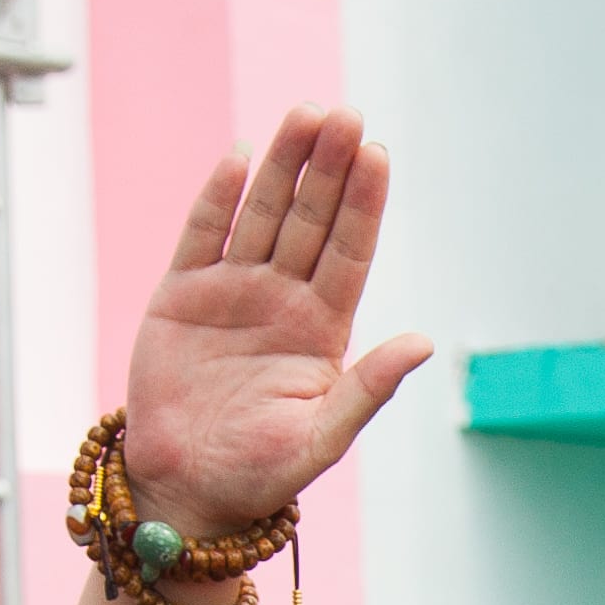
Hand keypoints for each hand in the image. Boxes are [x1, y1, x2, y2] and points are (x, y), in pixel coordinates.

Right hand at [121, 105, 432, 538]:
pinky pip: (203, 237)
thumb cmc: (261, 473)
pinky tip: (237, 157)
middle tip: (344, 115)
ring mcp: (232, 292)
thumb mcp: (323, 435)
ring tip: (304, 116)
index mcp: (321, 329)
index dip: (363, 203)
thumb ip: (368, 387)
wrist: (187, 489)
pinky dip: (217, 198)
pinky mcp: (182, 296)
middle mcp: (281, 300)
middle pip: (310, 220)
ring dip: (282, 166)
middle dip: (327, 168)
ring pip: (262, 215)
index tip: (377, 154)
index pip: (349, 252)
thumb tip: (422, 343)